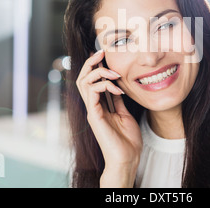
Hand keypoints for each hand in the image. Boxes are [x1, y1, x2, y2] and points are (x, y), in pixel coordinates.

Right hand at [76, 50, 142, 186]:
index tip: (104, 55)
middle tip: (101, 52)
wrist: (127, 158)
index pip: (91, 81)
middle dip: (90, 62)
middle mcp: (92, 106)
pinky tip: (117, 88)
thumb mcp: (124, 114)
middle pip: (82, 78)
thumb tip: (117, 88)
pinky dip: (104, 85)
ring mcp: (92, 111)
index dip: (95, 66)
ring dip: (98, 72)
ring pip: (83, 82)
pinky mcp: (94, 116)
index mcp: (99, 106)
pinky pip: (92, 93)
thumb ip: (117, 101)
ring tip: (114, 73)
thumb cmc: (127, 140)